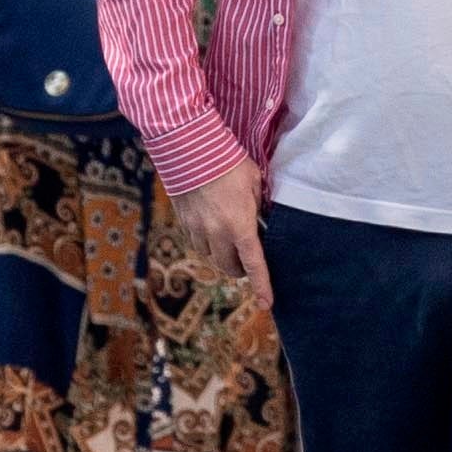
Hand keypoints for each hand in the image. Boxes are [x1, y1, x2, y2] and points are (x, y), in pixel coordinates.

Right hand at [173, 160, 272, 305]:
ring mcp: (197, 228)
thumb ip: (259, 205)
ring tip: (230, 239)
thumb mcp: (255, 183)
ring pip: (211, 256)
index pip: (254, 264)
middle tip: (248, 261)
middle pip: (228, 267)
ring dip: (222, 255)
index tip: (267, 303)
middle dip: (240, 269)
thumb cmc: (229, 161)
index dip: (262, 286)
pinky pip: (197, 242)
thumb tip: (262, 218)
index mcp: (240, 225)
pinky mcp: (183, 220)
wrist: (190, 148)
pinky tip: (213, 228)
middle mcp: (217, 233)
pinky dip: (207, 242)